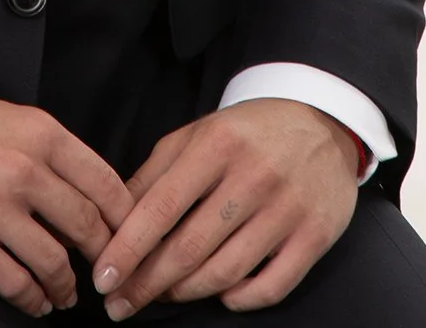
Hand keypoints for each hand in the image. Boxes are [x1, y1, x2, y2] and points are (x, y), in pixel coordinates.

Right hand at [0, 69, 136, 317]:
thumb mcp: (4, 117)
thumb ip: (44, 151)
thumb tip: (79, 194)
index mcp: (40, 132)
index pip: (106, 184)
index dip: (125, 220)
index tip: (128, 240)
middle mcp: (25, 169)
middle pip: (87, 227)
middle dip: (102, 259)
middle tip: (103, 275)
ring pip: (54, 263)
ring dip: (66, 287)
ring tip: (65, 295)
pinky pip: (14, 283)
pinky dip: (31, 300)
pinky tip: (33, 302)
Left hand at [90, 99, 358, 316]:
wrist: (322, 122)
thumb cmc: (248, 132)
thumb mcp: (197, 134)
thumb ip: (155, 172)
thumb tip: (114, 217)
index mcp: (217, 146)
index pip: (162, 207)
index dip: (129, 247)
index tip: (103, 278)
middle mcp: (253, 177)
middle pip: (190, 247)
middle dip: (147, 283)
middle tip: (120, 303)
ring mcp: (287, 209)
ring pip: (226, 272)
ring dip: (186, 292)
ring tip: (164, 295)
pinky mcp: (315, 236)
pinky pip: (271, 287)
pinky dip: (238, 300)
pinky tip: (220, 295)